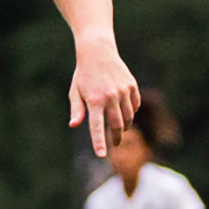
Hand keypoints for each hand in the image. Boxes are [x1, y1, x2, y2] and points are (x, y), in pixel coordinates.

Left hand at [67, 37, 139, 155]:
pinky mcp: (132, 86)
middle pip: (117, 125)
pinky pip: (135, 105)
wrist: (98, 53)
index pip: (97, 127)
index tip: (101, 155)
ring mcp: (123, 91)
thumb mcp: (75, 92)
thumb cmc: (83, 76)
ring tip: (120, 128)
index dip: (99, 142)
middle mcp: (111, 97)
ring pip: (128, 117)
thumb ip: (76, 110)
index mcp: (94, 101)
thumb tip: (74, 125)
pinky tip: (125, 112)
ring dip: (125, 126)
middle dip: (117, 138)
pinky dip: (131, 112)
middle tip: (115, 144)